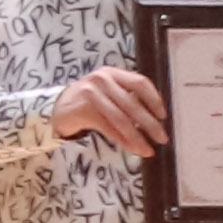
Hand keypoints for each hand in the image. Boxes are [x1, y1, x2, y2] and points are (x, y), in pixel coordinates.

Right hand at [51, 65, 169, 155]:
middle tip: (162, 138)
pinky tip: (132, 148)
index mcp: (113, 73)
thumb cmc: (91, 101)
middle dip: (150, 124)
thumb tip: (156, 122)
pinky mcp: (83, 109)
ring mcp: (91, 93)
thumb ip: (129, 99)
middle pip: (132, 103)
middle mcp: (102, 79)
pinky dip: (123, 140)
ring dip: (137, 137)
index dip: (155, 100)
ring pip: (121, 118)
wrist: (59, 106)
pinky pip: (108, 128)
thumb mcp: (110, 93)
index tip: (163, 116)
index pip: (140, 83)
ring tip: (148, 149)